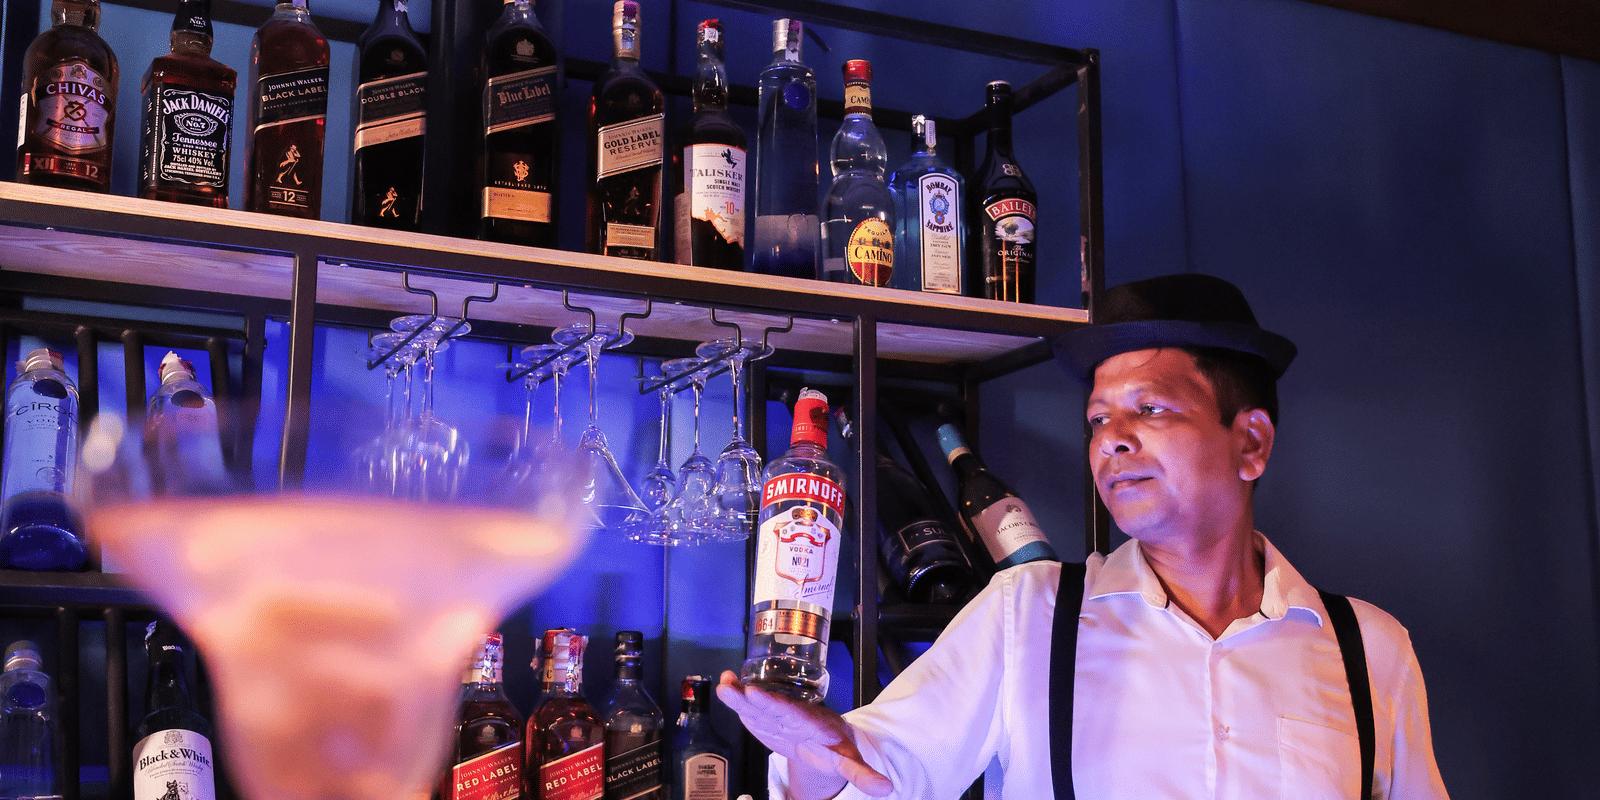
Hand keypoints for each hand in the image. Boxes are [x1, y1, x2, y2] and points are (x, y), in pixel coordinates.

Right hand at [716, 671, 893, 798]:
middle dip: (753, 698)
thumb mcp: (850, 761)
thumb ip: (862, 774)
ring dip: (739, 695)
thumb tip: (887, 789)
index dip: (773, 703)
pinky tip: (725, 688)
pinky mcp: (766, 721)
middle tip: (734, 687)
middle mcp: (793, 715)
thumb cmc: (837, 747)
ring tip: (724, 684)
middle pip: (771, 705)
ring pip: (757, 705)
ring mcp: (777, 716)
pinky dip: (737, 701)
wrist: (827, 738)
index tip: (756, 693)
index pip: (791, 712)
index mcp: (811, 723)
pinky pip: (751, 711)